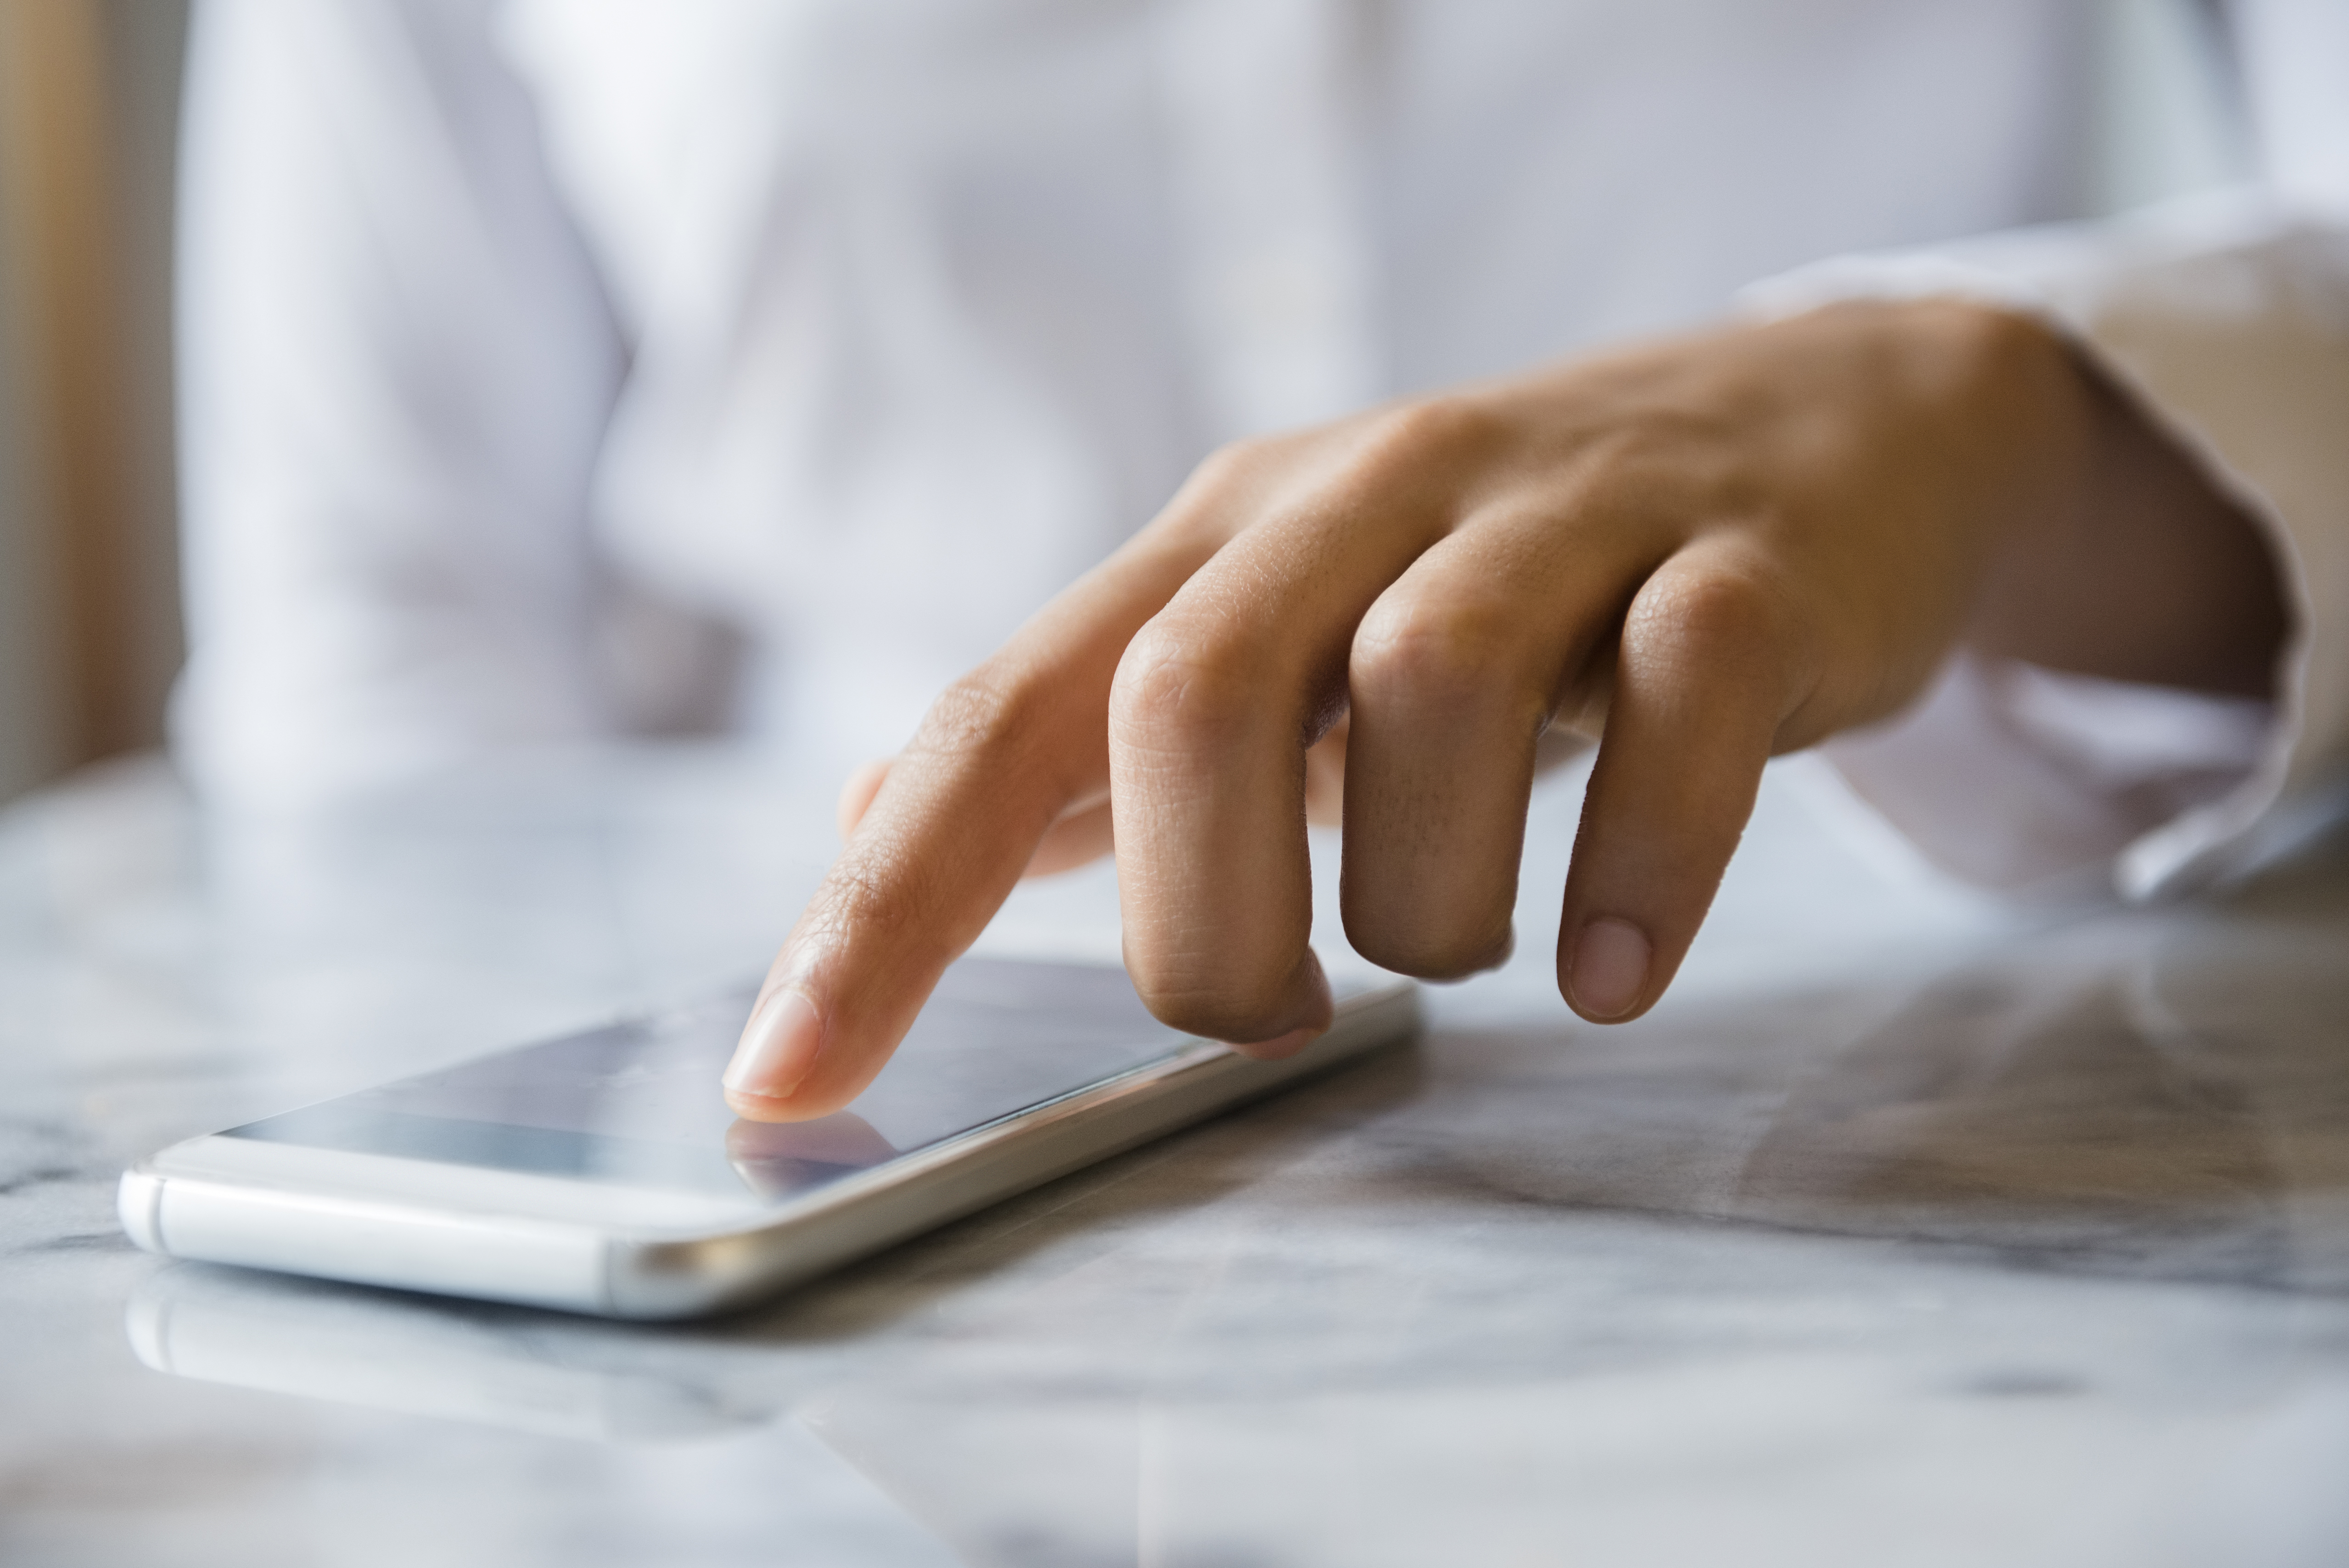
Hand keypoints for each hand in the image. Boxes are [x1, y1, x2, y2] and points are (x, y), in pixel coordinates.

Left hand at [724, 299, 2283, 1120]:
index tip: (783, 1081)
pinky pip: (1682, 700)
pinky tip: (1613, 968)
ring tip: (1464, 953)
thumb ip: (1091, 728)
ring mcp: (1565, 517)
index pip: (1005, 712)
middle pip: (1196, 691)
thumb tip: (872, 819)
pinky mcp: (1745, 562)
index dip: (879, 904)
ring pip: (1435, 687)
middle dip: (1203, 919)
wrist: (1816, 423)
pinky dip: (1639, 869)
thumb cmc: (1507, 568)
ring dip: (1424, 897)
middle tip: (1275, 1014)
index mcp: (1227, 537)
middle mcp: (1366, 498)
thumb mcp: (1283, 618)